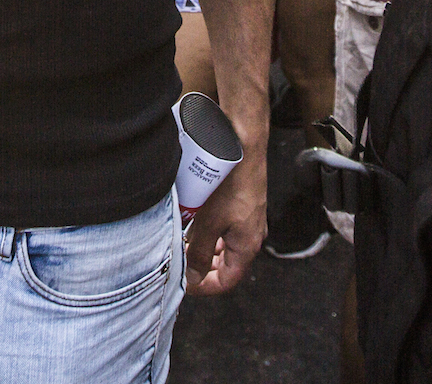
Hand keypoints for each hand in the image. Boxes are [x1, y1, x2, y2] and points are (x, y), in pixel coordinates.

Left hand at [183, 146, 265, 295]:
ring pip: (223, 244)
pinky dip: (208, 229)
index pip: (227, 280)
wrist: (242, 146)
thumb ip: (198, 253)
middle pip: (226, 264)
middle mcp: (251, 234)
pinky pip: (224, 226)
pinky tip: (192, 219)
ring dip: (203, 246)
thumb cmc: (232, 181)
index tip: (185, 284)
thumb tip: (192, 278)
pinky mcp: (241, 203)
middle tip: (181, 262)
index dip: (204, 286)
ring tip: (183, 239)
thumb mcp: (208, 223)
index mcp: (247, 245)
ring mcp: (247, 219)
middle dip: (202, 266)